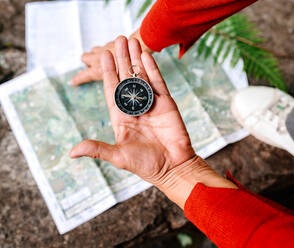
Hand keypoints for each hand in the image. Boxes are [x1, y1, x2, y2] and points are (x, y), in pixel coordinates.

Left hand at [69, 36, 194, 185]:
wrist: (173, 167)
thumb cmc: (145, 164)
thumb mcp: (118, 156)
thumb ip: (97, 149)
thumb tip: (71, 153)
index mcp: (121, 116)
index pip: (111, 89)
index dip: (107, 72)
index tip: (103, 55)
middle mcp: (135, 106)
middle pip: (125, 78)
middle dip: (121, 59)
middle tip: (118, 39)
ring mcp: (151, 103)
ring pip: (142, 76)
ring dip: (136, 59)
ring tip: (132, 40)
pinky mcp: (166, 103)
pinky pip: (158, 82)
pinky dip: (152, 68)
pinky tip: (146, 55)